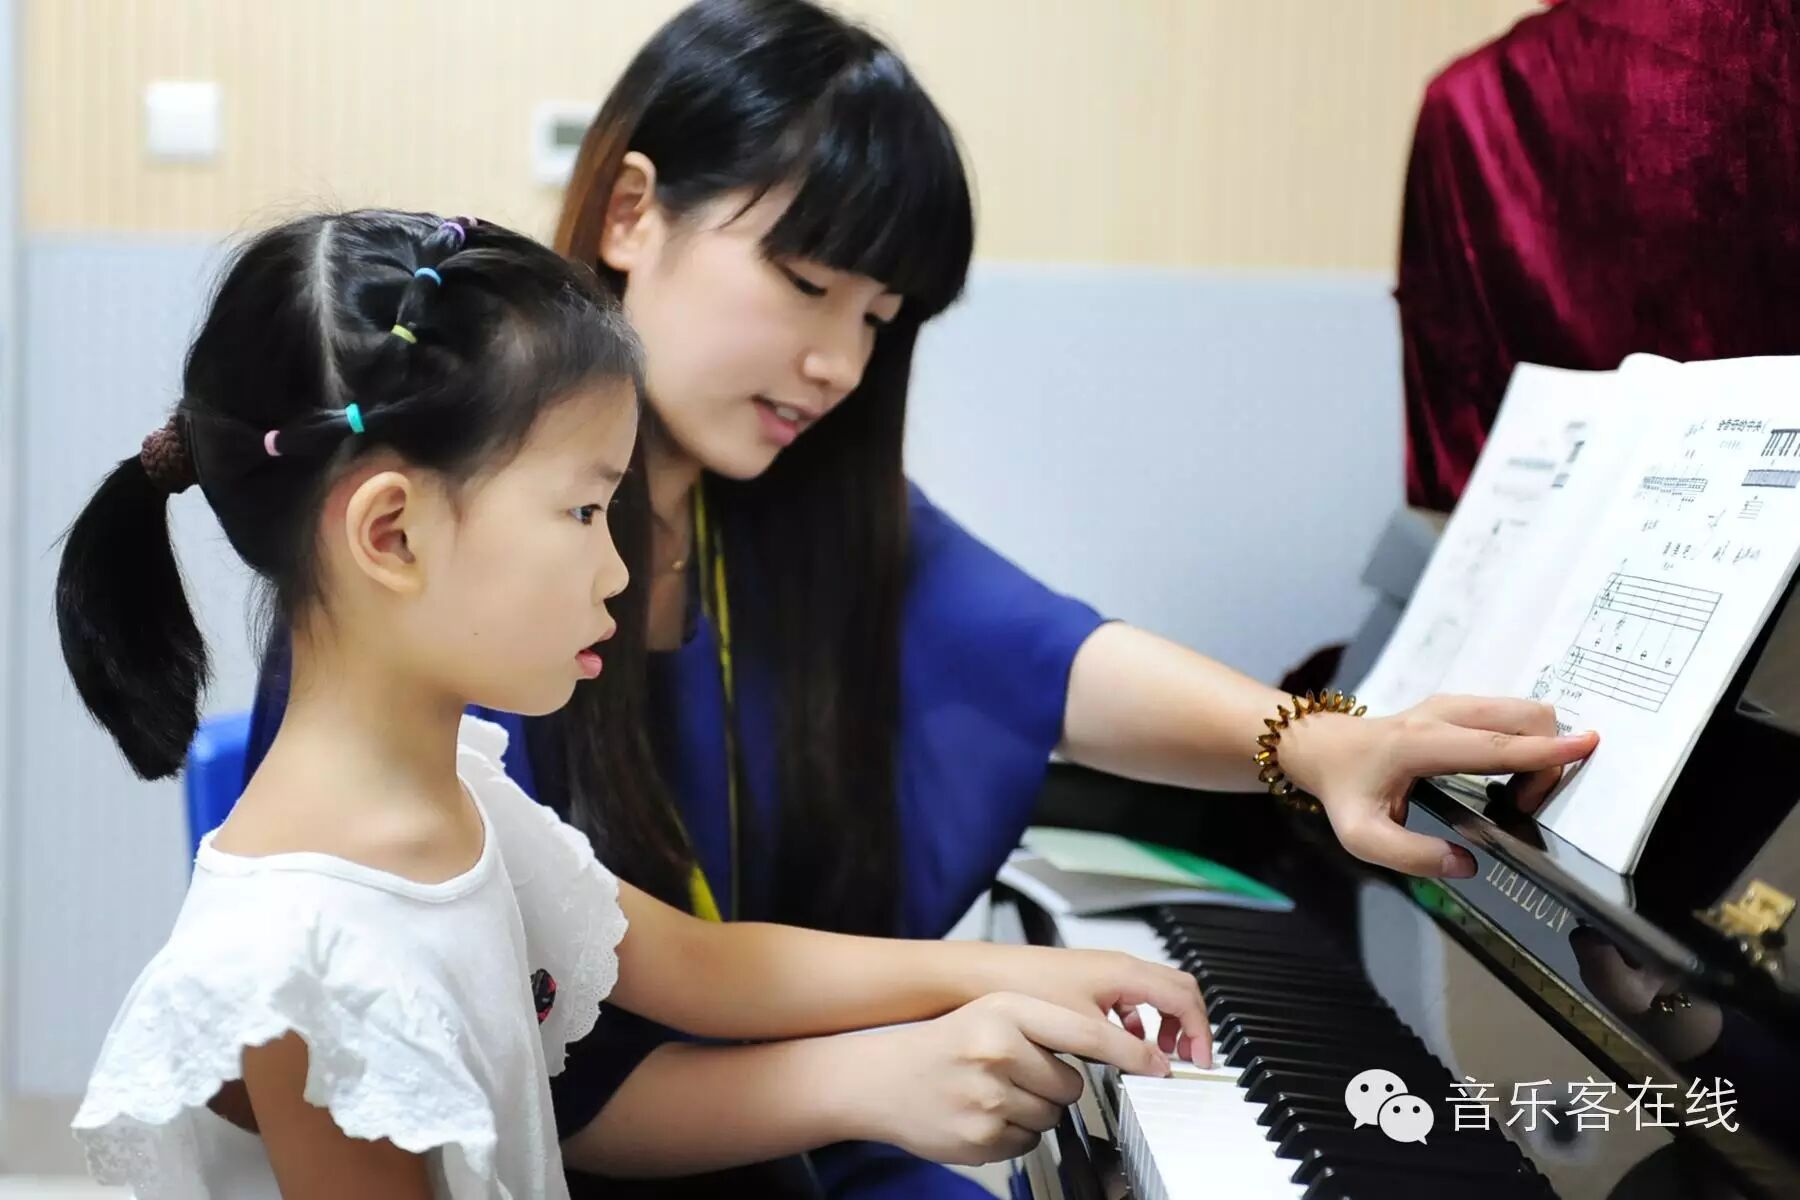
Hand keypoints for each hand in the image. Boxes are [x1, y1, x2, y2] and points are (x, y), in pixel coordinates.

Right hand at [841, 992, 1169, 1164]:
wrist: (880, 1077)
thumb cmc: (941, 1042)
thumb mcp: (991, 1012)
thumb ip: (1044, 1024)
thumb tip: (1108, 1047)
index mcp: (1006, 1012)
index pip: (1087, 1034)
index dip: (1131, 1052)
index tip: (1160, 1064)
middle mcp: (998, 1052)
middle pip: (1072, 1085)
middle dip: (1054, 1085)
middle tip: (1017, 1074)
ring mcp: (990, 1099)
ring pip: (1052, 1117)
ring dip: (1033, 1110)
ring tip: (994, 1092)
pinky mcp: (982, 1138)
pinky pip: (1028, 1142)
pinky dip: (1012, 1133)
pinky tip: (982, 1114)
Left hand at [983, 945, 1211, 1066]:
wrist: (983, 976)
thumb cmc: (1026, 987)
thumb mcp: (1083, 1028)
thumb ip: (1125, 1048)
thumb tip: (1159, 1066)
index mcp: (1126, 972)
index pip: (1185, 996)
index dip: (1200, 1030)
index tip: (1200, 1060)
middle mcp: (1119, 968)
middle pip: (1176, 991)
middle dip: (1189, 1025)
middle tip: (1190, 1058)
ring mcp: (1103, 975)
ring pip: (1153, 995)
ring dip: (1164, 1025)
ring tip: (1159, 1055)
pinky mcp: (1088, 985)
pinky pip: (1129, 1001)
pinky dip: (1138, 1023)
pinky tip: (1122, 1045)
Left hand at [1277, 694, 1598, 877]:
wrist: (1325, 749)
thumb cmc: (1345, 793)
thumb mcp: (1363, 837)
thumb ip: (1410, 856)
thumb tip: (1465, 864)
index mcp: (1419, 745)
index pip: (1493, 746)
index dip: (1541, 751)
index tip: (1585, 746)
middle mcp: (1441, 714)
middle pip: (1523, 719)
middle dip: (1545, 762)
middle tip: (1522, 805)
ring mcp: (1451, 704)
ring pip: (1523, 711)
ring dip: (1539, 750)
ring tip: (1514, 794)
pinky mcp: (1459, 704)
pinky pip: (1512, 714)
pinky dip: (1526, 741)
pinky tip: (1506, 773)